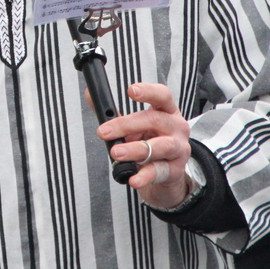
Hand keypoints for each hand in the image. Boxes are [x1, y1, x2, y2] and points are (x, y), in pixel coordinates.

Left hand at [95, 82, 192, 209]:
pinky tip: (133, 178)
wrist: (165, 173)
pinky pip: (159, 171)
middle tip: (104, 132)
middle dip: (126, 125)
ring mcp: (179, 149)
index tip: (131, 90)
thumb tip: (90, 94)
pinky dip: (144, 175)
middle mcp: (176, 127)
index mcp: (167, 111)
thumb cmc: (149, 143)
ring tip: (116, 153)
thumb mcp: (133, 127)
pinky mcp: (175, 170)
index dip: (148, 91)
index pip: (163, 95)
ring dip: (135, 149)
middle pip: (155, 120)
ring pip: (160, 146)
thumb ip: (112, 113)